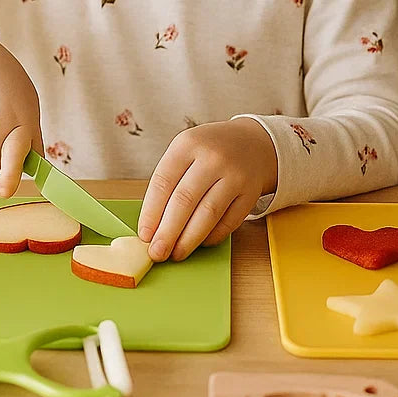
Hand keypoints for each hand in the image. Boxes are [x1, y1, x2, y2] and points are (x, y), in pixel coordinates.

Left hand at [137, 118, 277, 261]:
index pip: (163, 182)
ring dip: (189, 239)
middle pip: (184, 201)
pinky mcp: (251, 192)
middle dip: (168, 232)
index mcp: (187, 144)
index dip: (151, 212)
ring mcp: (234, 175)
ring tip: (176, 254)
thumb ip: (169, 182)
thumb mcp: (186, 151)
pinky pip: (229, 222)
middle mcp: (212, 157)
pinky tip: (201, 243)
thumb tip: (153, 226)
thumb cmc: (209, 152)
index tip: (144, 235)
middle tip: (157, 253)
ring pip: (208, 214)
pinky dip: (213, 236)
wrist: (253, 142)